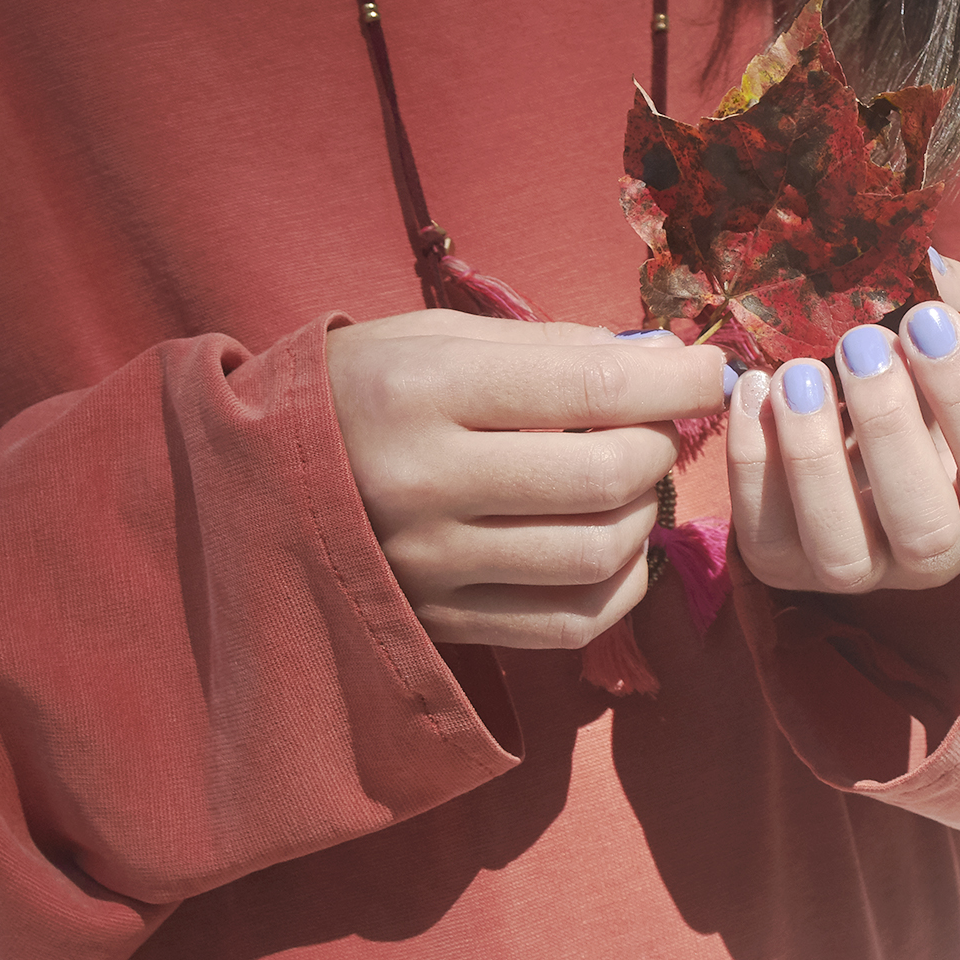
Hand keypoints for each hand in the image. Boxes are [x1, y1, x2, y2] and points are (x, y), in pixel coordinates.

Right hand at [327, 311, 728, 648]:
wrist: (250, 478)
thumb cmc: (356, 388)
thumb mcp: (433, 337)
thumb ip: (552, 347)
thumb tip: (666, 361)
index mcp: (422, 390)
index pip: (593, 388)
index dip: (676, 380)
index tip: (708, 370)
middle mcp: (424, 482)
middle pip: (605, 478)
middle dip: (661, 445)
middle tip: (657, 425)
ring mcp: (431, 564)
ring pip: (597, 554)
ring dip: (646, 514)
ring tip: (630, 482)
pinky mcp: (440, 620)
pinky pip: (568, 622)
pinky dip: (621, 584)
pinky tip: (617, 547)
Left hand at [726, 252, 959, 595]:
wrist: (860, 445)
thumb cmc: (928, 394)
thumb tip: (935, 268)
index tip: (927, 319)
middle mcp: (935, 555)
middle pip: (924, 525)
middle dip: (888, 427)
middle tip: (859, 340)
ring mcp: (858, 571)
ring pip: (842, 550)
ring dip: (814, 457)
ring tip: (796, 372)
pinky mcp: (786, 566)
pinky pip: (766, 536)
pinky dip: (753, 464)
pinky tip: (752, 393)